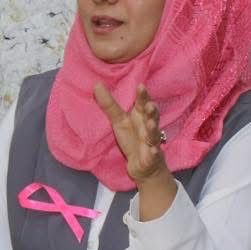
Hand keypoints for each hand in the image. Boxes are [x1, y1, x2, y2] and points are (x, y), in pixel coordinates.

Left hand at [93, 82, 174, 220]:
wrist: (144, 166)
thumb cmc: (133, 138)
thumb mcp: (119, 121)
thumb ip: (109, 104)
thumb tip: (96, 84)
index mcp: (141, 117)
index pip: (143, 104)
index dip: (143, 96)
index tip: (140, 86)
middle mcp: (148, 127)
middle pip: (152, 117)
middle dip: (151, 111)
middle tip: (149, 104)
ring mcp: (152, 142)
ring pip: (154, 134)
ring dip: (153, 129)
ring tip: (151, 123)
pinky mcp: (152, 157)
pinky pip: (153, 154)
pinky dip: (154, 152)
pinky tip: (153, 150)